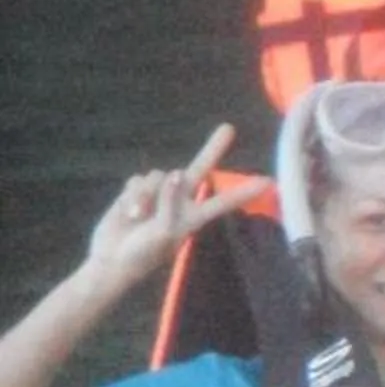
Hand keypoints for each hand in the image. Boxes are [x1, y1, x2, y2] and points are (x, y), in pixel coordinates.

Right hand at [82, 125, 267, 291]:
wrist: (113, 258)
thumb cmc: (144, 253)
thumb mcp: (163, 231)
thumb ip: (170, 203)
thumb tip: (174, 173)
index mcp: (195, 216)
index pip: (224, 201)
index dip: (243, 192)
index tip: (268, 182)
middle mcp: (180, 200)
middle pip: (200, 167)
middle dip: (213, 147)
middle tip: (229, 128)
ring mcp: (159, 193)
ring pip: (159, 175)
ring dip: (146, 196)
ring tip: (138, 218)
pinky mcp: (138, 190)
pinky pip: (138, 180)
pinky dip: (132, 195)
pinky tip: (129, 213)